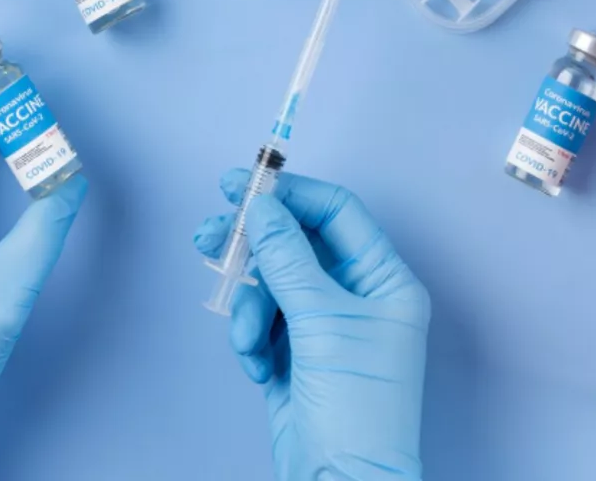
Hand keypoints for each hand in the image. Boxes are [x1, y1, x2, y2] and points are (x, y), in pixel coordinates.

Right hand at [194, 171, 430, 480]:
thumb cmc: (357, 409)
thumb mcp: (322, 321)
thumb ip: (286, 257)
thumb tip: (260, 206)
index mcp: (385, 281)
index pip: (337, 214)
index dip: (290, 195)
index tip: (242, 187)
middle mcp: (358, 297)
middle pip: (296, 244)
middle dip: (253, 245)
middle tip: (210, 233)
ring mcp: (325, 327)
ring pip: (272, 285)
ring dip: (251, 306)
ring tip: (248, 336)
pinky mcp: (295, 355)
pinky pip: (262, 323)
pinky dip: (252, 338)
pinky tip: (258, 365)